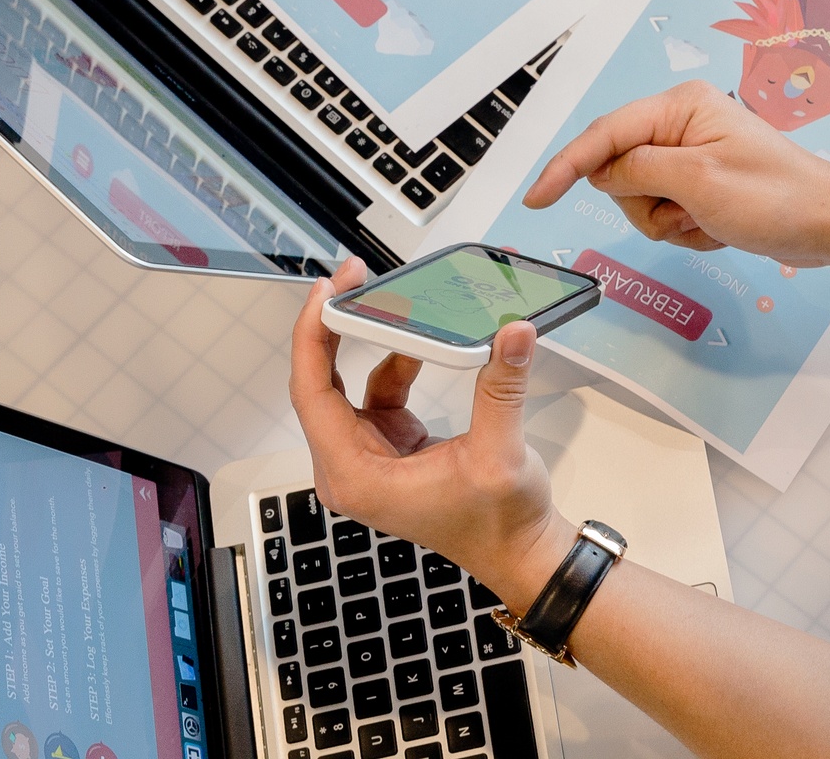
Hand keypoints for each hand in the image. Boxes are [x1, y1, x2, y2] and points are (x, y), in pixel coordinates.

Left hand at [289, 259, 571, 603]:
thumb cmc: (499, 522)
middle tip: (350, 280)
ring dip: (366, 341)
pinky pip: (377, 392)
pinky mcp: (389, 446)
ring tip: (382, 298)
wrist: (518, 550)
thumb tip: (513, 334)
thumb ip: (501, 388)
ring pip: (346, 384)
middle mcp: (350, 467)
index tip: (326, 293)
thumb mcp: (500, 453)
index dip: (312, 338)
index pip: (311, 394)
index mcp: (357, 475)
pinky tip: (417, 342)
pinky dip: (397, 362)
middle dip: (333, 327)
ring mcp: (368, 456)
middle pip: (319, 384)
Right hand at [526, 80, 829, 265]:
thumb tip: (601, 172)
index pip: (604, 135)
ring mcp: (691, 154)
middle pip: (618, 171)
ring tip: (710, 221)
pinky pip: (666, 212)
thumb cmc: (779, 197)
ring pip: (638, 199)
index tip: (537, 200)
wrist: (829, 224)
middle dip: (644, 206)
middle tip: (688, 214)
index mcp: (681, 107)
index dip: (566, 167)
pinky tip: (718, 228)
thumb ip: (638, 170)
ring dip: (669, 222)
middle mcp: (682, 123)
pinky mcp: (700, 182)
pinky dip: (686, 229)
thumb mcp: (699, 182)